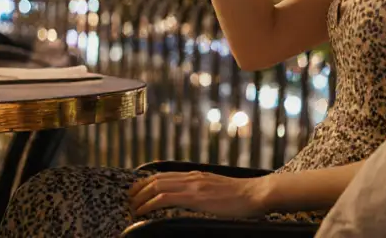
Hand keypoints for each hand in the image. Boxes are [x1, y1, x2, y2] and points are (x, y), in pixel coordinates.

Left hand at [128, 171, 267, 218]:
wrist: (256, 194)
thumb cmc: (243, 197)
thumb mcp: (218, 190)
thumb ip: (204, 191)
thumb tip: (195, 200)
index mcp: (197, 175)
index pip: (165, 175)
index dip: (147, 182)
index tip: (137, 191)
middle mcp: (192, 177)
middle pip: (156, 179)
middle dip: (139, 190)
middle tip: (129, 200)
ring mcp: (193, 186)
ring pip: (157, 186)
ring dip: (140, 197)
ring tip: (132, 208)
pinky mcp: (195, 197)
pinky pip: (165, 198)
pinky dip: (150, 204)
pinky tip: (143, 211)